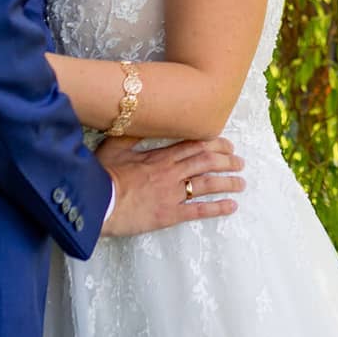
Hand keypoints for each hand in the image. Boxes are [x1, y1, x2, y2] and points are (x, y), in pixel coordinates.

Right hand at [98, 135, 245, 235]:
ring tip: (241, 182)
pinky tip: (232, 206)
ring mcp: (172, 194)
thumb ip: (132, 135)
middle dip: (226, 161)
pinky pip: (199, 210)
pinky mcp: (169, 215)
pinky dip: (217, 208)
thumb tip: (143, 121)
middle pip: (206, 162)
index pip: (194, 146)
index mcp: (160, 156)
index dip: (214, 144)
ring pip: (207, 184)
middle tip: (240, 162)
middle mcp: (171, 172)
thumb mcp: (114, 147)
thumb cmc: (101, 176)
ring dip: (227, 182)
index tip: (227, 145)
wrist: (96, 203)